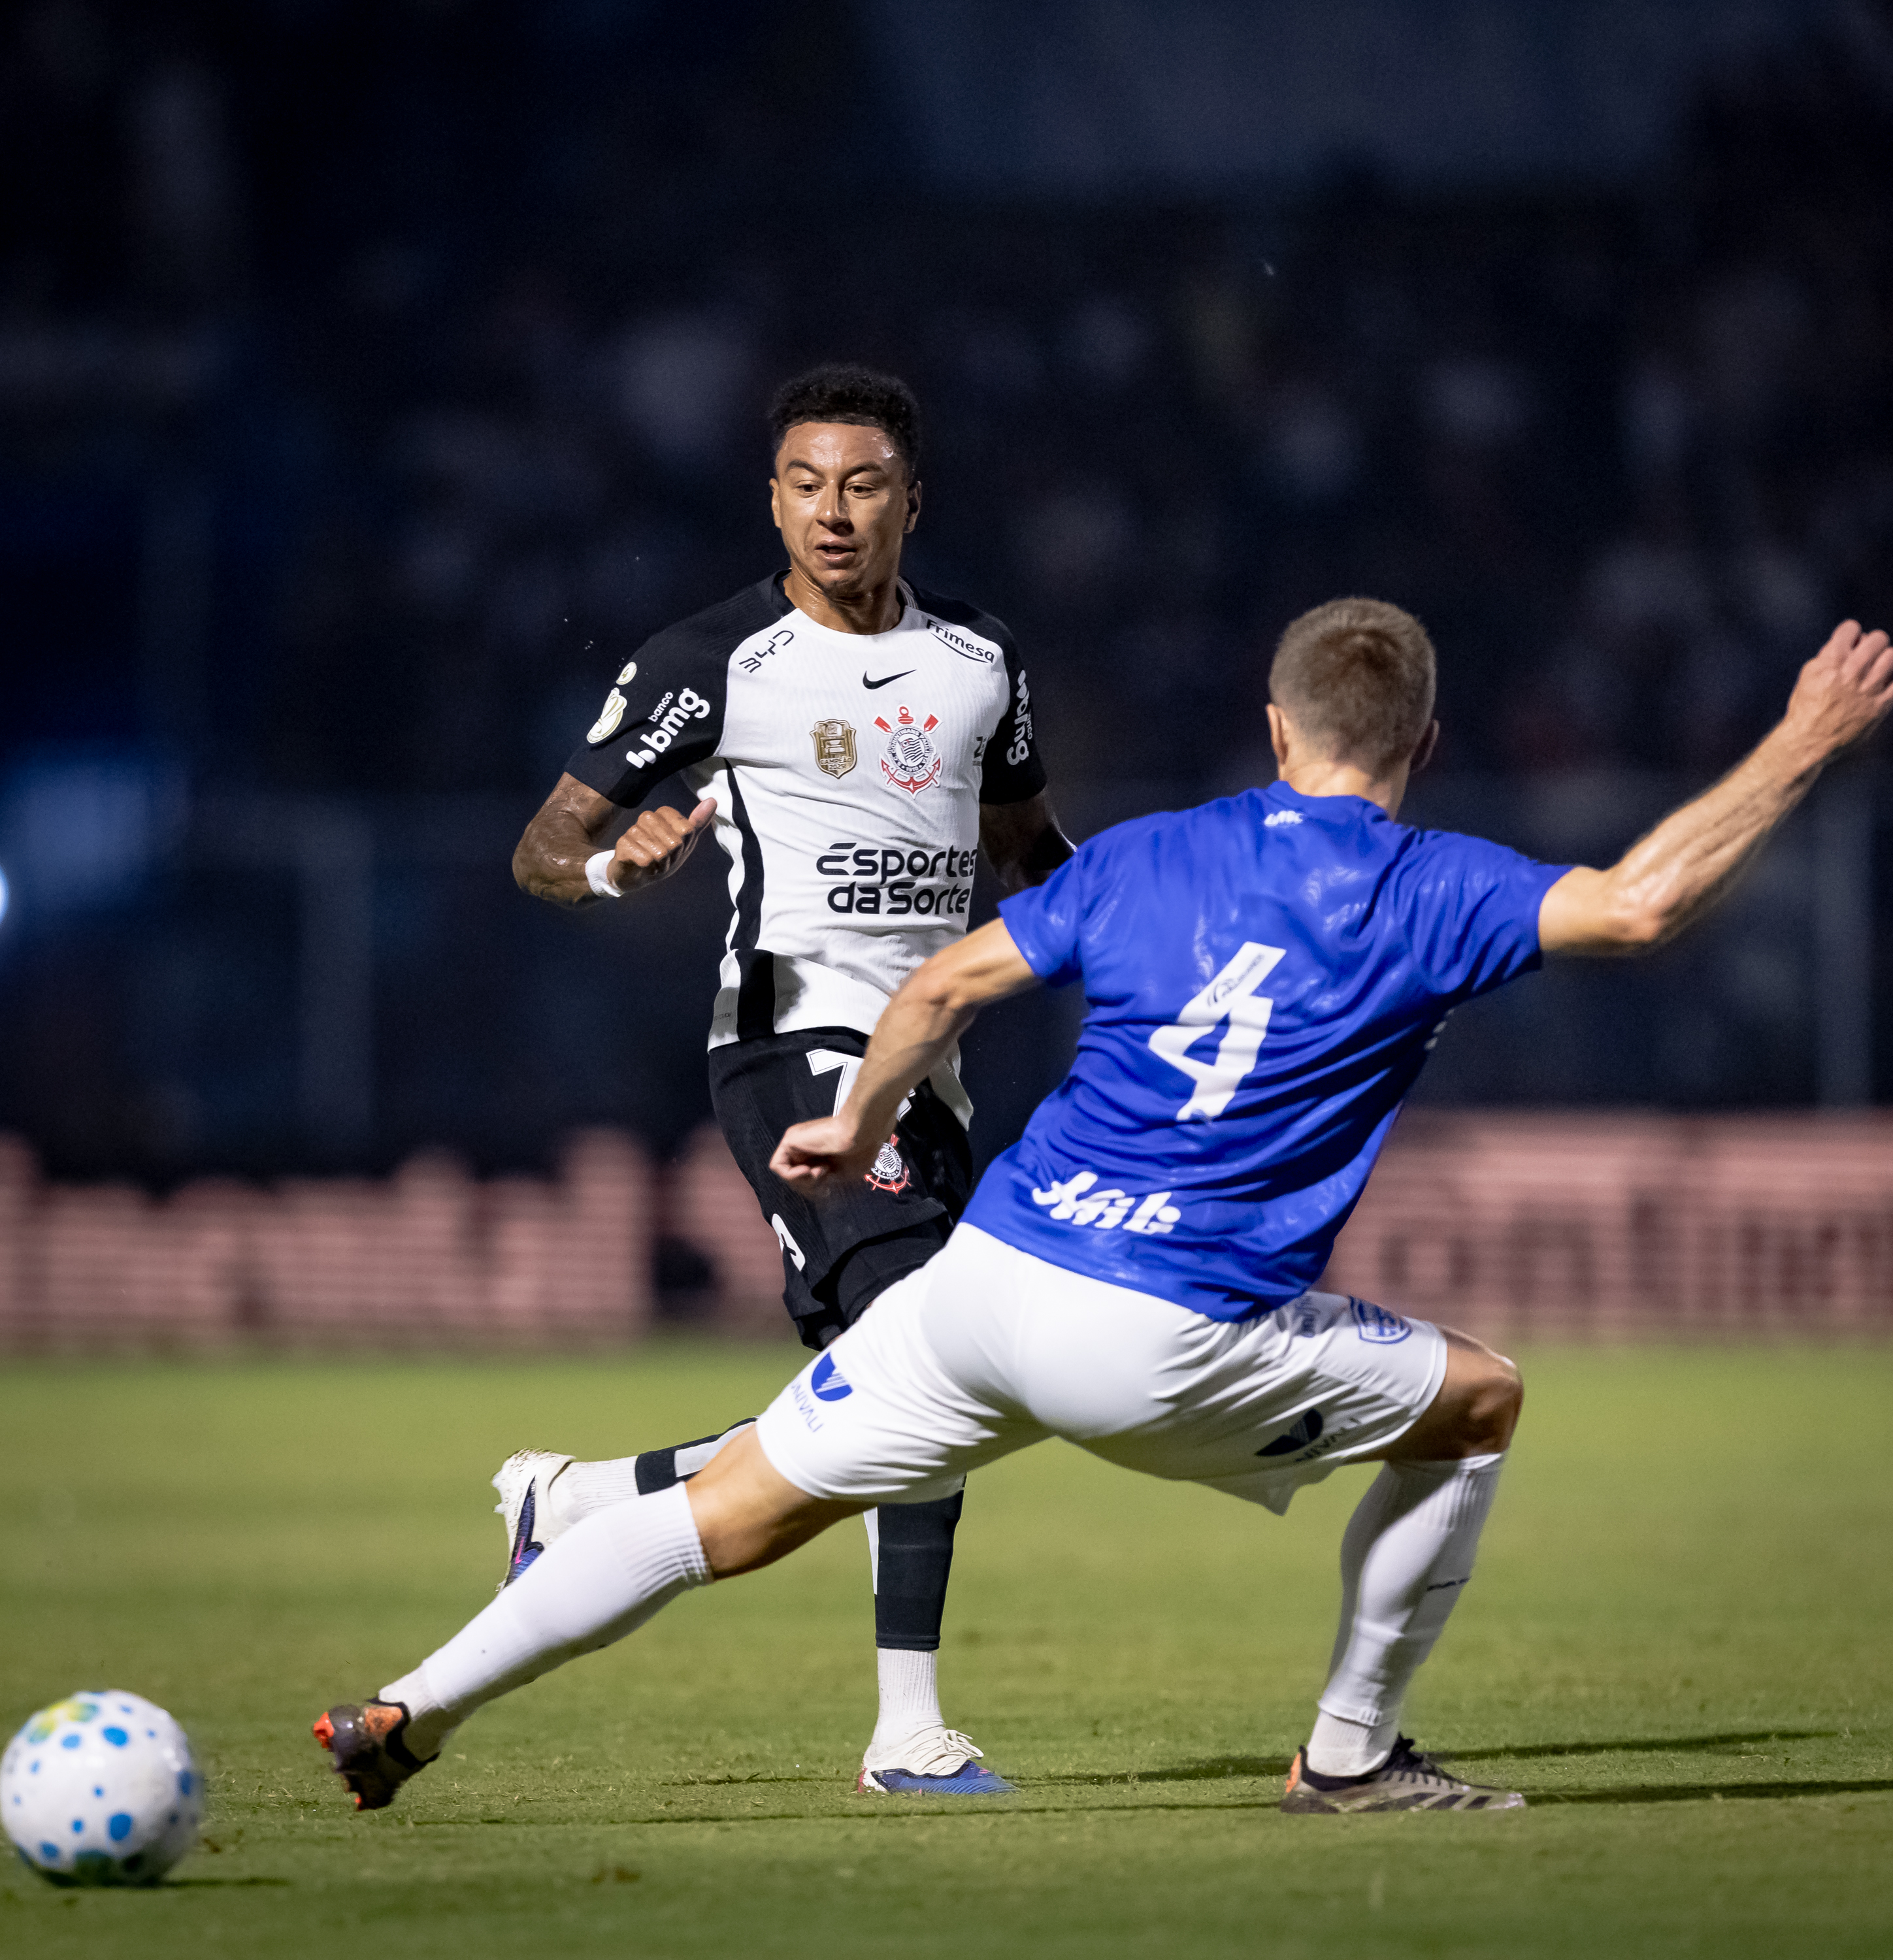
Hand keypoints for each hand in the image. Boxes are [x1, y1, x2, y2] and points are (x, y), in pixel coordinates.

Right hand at [608, 798, 714, 890]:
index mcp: (663, 812)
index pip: (686, 830)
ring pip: (660, 852)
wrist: (638, 875)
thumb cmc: (664, 856)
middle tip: (663, 859)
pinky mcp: (623, 845)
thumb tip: (712, 800)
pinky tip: (643, 866)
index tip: (675, 849)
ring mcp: (633, 830)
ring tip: (653, 863)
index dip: (683, 846)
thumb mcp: (685, 841)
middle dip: (673, 857)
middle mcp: (647, 817)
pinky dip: (648, 868)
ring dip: (661, 864)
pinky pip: (645, 859)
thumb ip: (698, 821)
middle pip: (675, 842)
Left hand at [770, 1115, 879, 1191]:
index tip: (828, 1190)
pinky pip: (778, 1166)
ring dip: (804, 1181)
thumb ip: (826, 1182)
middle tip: (825, 1178)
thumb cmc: (859, 1153)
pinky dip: (791, 1175)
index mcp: (822, 1153)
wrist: (860, 1134)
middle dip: (810, 1186)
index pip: (808, 1178)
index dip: (816, 1190)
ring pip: (787, 1174)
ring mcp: (798, 1142)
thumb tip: (818, 1195)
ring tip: (821, 1171)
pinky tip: (807, 1171)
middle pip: (796, 1179)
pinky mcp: (790, 1138)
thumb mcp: (843, 1175)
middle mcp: (808, 1147)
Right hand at [1781, 620, 1892, 763]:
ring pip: (1891, 657)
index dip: (1850, 633)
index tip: (1849, 643)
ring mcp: (1868, 689)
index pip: (1850, 628)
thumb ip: (1827, 656)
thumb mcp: (1808, 676)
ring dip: (1884, 659)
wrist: (1810, 741)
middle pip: (1877, 639)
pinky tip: (1885, 681)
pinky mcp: (1880, 706)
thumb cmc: (1806, 708)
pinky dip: (1892, 678)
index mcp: (1830, 662)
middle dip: (1872, 643)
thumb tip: (1846, 643)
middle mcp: (1851, 672)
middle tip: (1867, 654)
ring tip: (1878, 668)